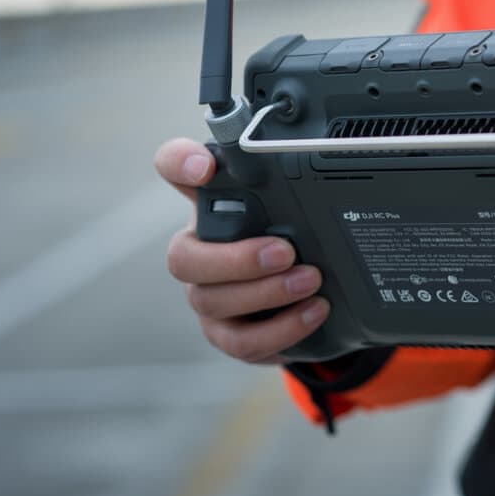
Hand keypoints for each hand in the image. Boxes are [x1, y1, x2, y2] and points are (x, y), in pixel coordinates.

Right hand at [154, 138, 329, 363]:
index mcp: (207, 205)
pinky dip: (281, 330)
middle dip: (237, 258)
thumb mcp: (294, 205)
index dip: (180, 163)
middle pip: (183, 258)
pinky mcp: (227, 334)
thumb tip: (320, 153)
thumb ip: (295, 181)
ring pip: (213, 303)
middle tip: (287, 251)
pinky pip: (242, 342)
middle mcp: (196, 250)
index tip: (206, 167)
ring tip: (312, 283)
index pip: (173, 167)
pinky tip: (313, 313)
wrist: (304, 290)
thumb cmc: (290, 235)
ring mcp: (207, 296)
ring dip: (266, 294)